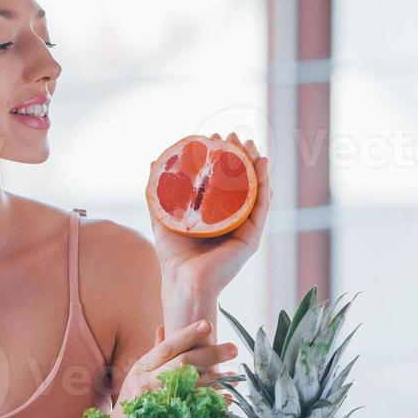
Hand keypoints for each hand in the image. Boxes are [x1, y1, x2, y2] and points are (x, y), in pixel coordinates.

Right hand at [114, 320, 238, 412]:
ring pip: (194, 386)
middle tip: (233, 348)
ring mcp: (160, 403)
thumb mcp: (137, 373)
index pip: (167, 347)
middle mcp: (149, 383)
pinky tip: (226, 398)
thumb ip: (154, 353)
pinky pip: (197, 409)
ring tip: (234, 376)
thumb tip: (163, 327)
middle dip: (211, 354)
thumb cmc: (132, 400)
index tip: (208, 325)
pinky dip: (214, 403)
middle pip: (184, 364)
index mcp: (142, 368)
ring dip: (217, 380)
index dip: (188, 335)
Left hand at [149, 133, 271, 298]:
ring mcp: (245, 227)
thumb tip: (153, 163)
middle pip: (242, 181)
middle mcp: (234, 219)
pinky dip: (265, 183)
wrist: (183, 281)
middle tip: (231, 136)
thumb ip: (160, 193)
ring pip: (256, 189)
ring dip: (255, 164)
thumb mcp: (165, 216)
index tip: (214, 137)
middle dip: (239, 155)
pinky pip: (262, 205)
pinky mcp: (252, 236)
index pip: (224, 180)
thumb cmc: (174, 256)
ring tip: (248, 143)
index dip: (221, 157)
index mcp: (218, 215)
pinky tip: (263, 163)